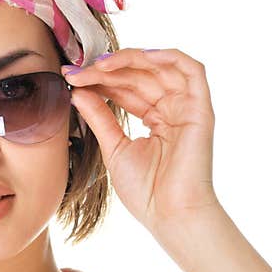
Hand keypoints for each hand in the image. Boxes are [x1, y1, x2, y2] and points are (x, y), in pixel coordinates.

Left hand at [63, 48, 221, 234]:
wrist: (170, 215)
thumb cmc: (146, 192)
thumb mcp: (113, 147)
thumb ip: (99, 117)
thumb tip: (77, 91)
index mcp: (154, 118)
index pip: (126, 87)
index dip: (99, 79)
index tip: (71, 77)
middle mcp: (172, 109)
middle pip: (139, 74)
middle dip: (106, 70)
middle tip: (77, 72)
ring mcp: (187, 108)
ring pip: (161, 66)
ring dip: (130, 60)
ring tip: (99, 65)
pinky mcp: (201, 109)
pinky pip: (193, 70)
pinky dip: (168, 56)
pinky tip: (141, 56)